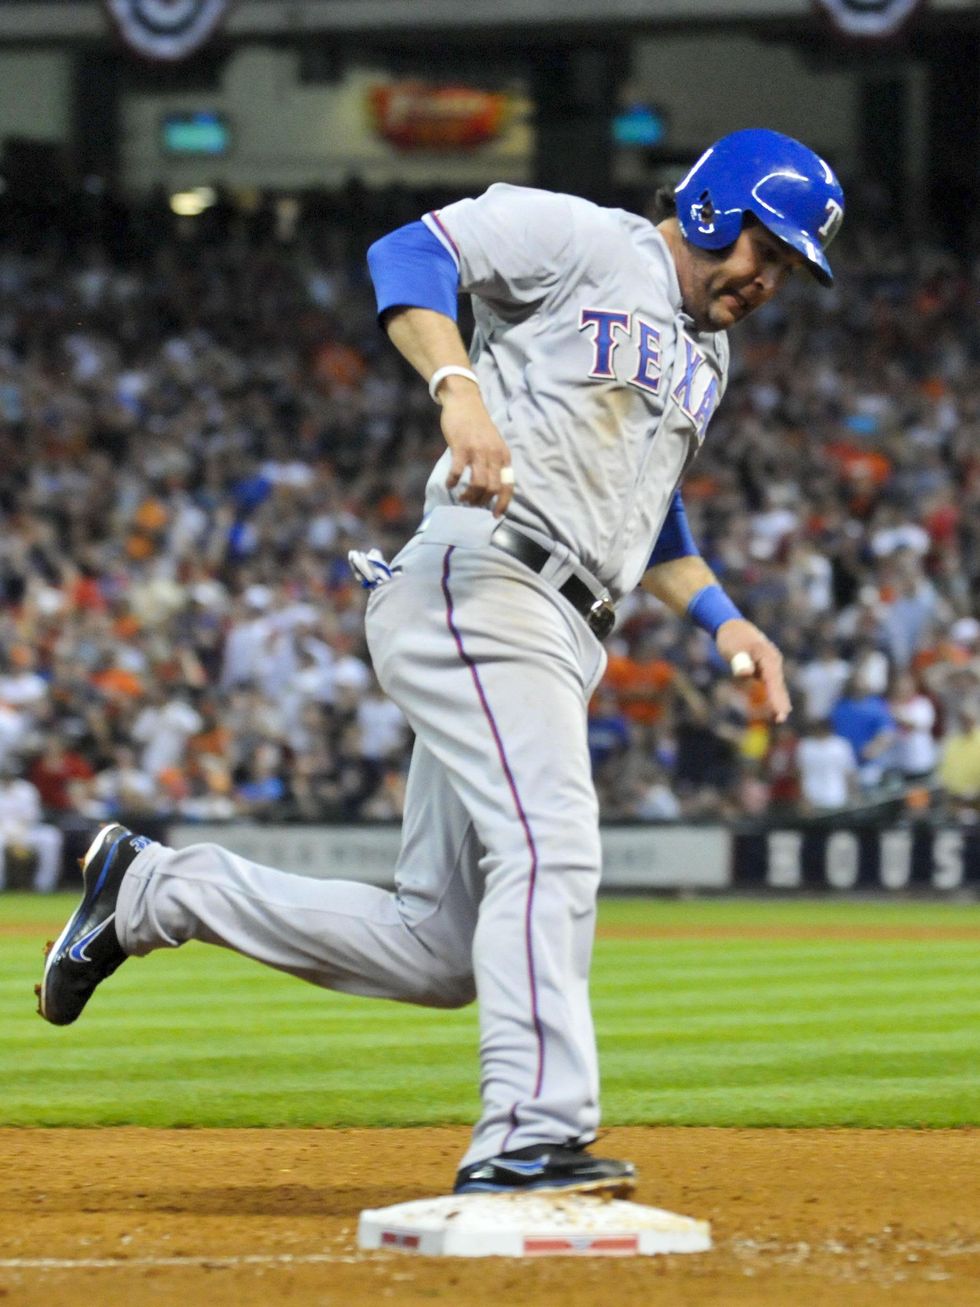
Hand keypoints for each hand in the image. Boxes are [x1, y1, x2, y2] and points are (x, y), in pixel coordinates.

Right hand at [439, 385, 513, 517]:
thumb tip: (489, 488)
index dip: (503, 503)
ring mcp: (478, 451)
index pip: (508, 485)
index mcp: (503, 455)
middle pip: (492, 489)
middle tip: (472, 504)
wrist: (465, 401)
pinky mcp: (461, 447)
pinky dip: (453, 482)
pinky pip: (458, 471)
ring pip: (478, 484)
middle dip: (482, 502)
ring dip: (469, 496)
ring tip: (462, 497)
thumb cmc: (477, 425)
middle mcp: (494, 455)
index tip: (495, 515)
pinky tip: (449, 484)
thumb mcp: (493, 444)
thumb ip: (493, 463)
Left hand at [715, 618, 790, 722]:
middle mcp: (773, 660)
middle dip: (780, 701)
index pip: (773, 680)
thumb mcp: (732, 649)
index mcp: (766, 656)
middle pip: (778, 684)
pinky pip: (771, 684)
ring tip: (779, 717)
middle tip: (781, 719)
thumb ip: (740, 661)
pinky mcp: (766, 668)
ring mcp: (771, 664)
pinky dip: (774, 695)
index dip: (776, 697)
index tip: (780, 711)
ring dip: (778, 700)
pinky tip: (777, 707)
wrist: (732, 627)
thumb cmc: (731, 638)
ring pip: (776, 685)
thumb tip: (747, 673)